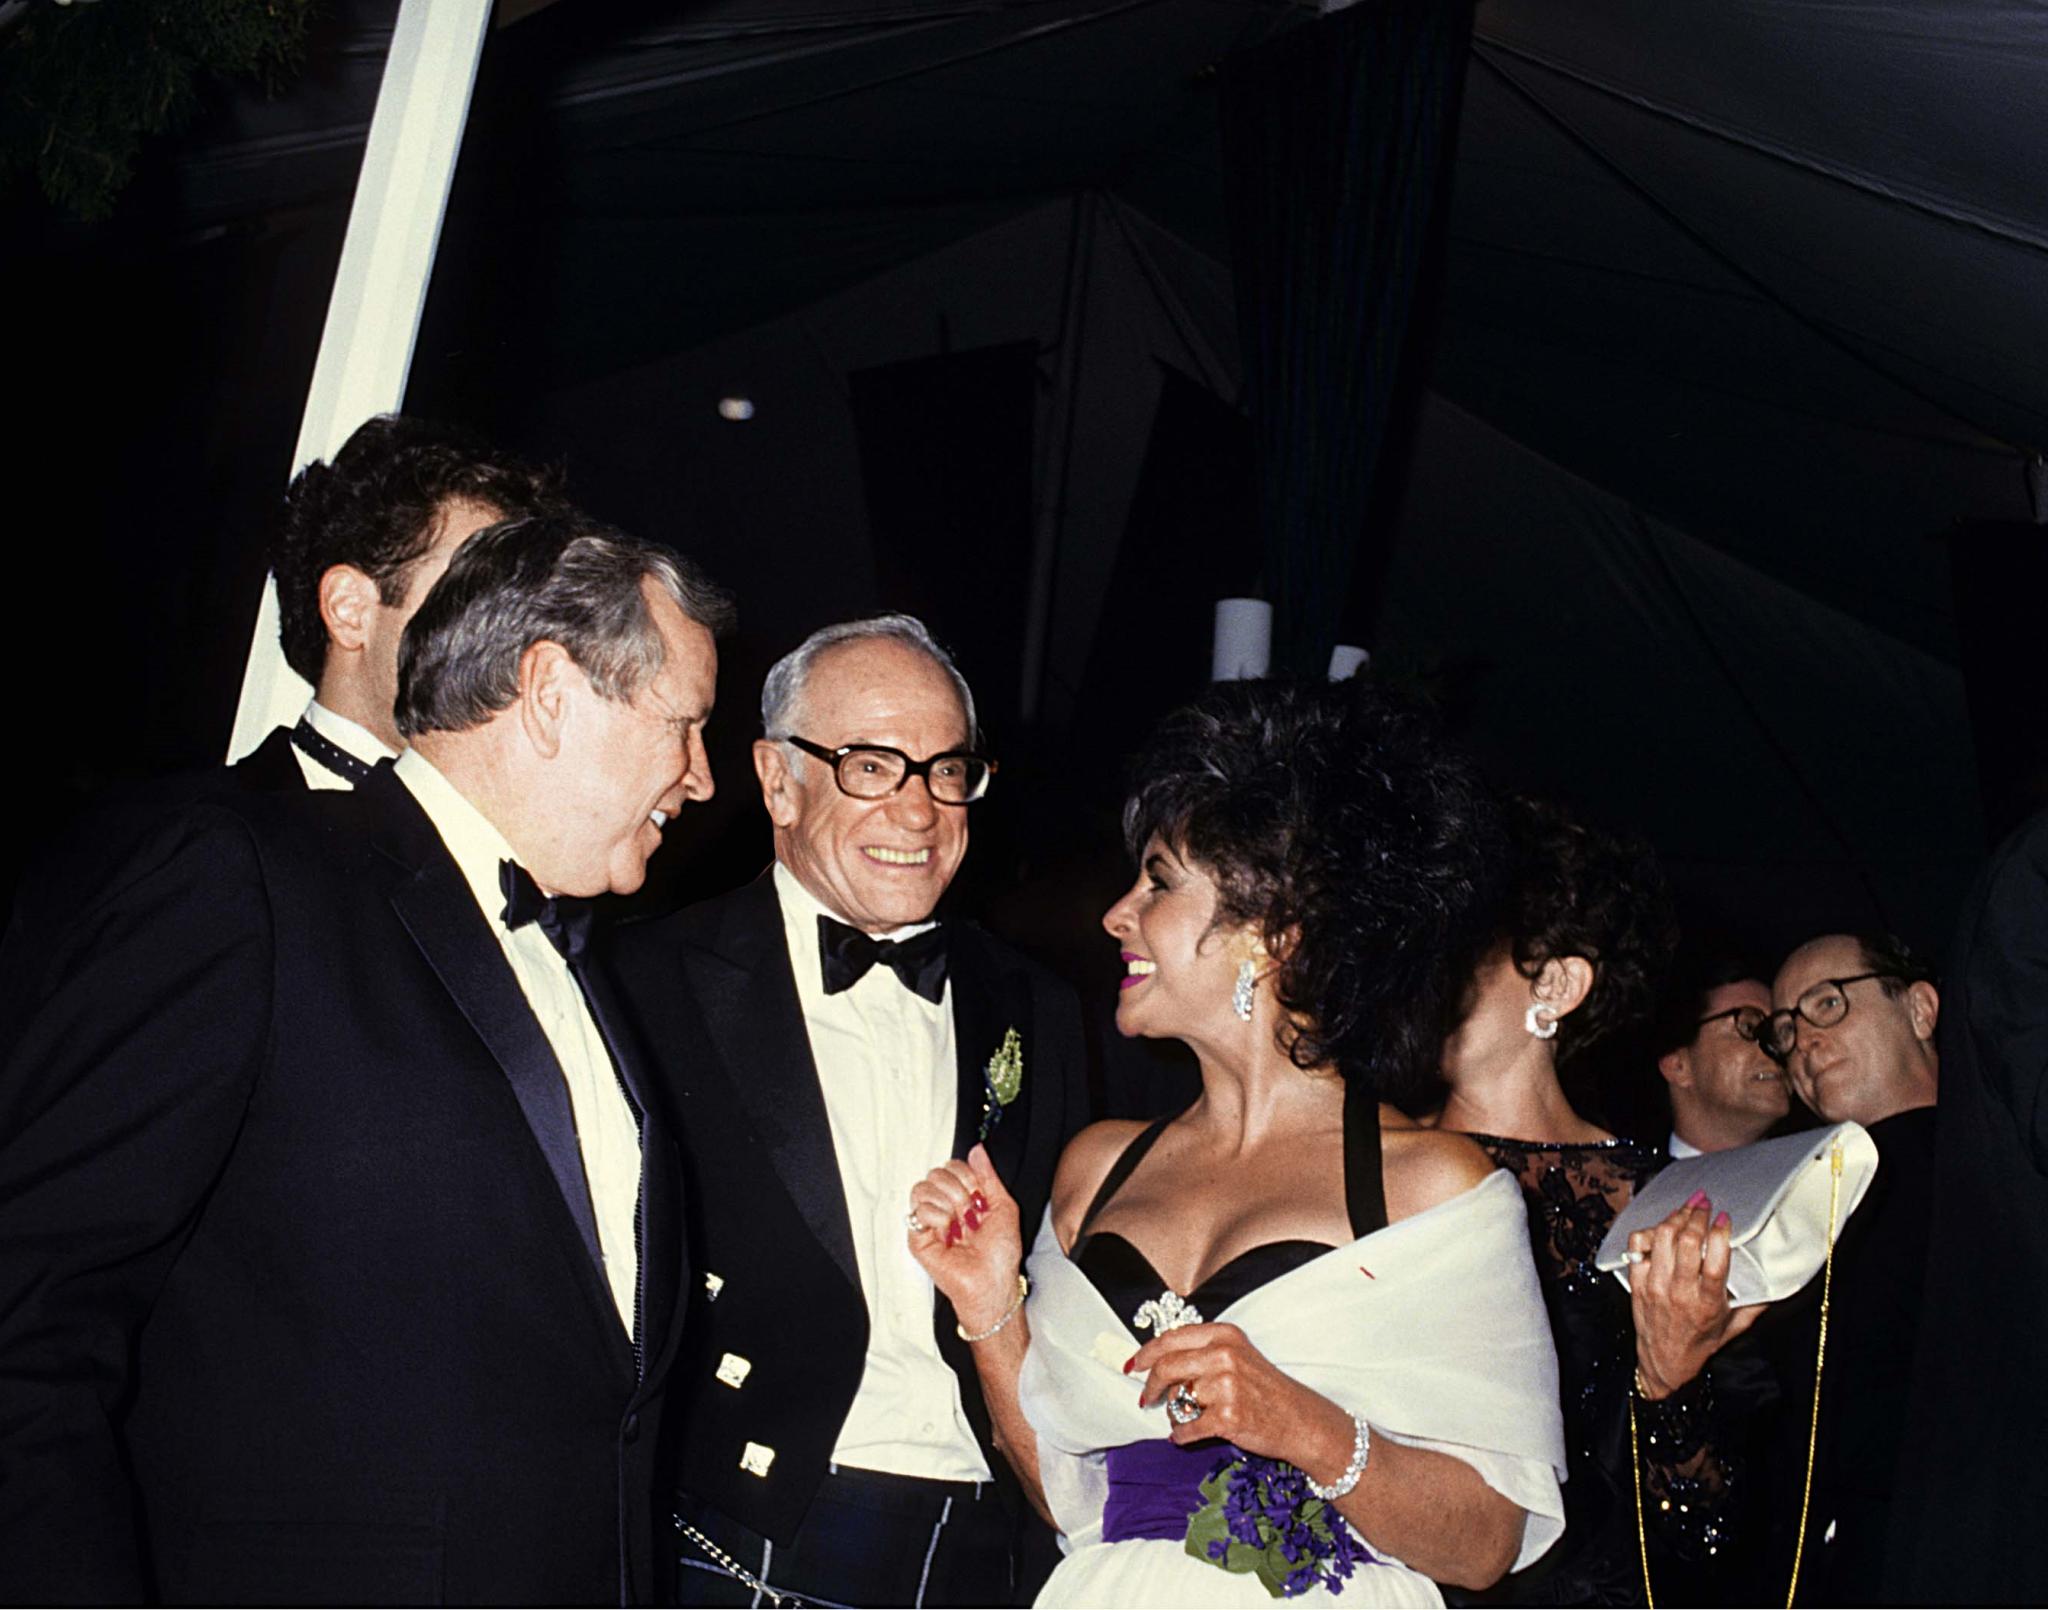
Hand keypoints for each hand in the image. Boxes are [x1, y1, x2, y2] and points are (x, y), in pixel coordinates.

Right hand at [907, 1144, 1023, 1333]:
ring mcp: (929, 1221)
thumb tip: (977, 1150)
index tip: (980, 1196)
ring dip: (946, 1202)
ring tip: (957, 1223)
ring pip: (922, 1187)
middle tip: (970, 1212)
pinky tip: (947, 1232)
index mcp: (964, 1197)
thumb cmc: (1001, 1253)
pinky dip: (936, 1217)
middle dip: (959, 1190)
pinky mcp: (917, 1238)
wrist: (992, 1282)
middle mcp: (944, 1206)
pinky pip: (917, 1211)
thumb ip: (989, 1176)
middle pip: (937, 1172)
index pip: (953, 1166)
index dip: (967, 1176)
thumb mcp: (1004, 1206)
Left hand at [1127, 1322, 1350, 1471]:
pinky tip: (1186, 1436)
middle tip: (1146, 1399)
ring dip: (1176, 1414)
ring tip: (1191, 1418)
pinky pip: (1187, 1428)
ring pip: (1178, 1400)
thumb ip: (1201, 1352)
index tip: (1134, 1365)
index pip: (1171, 1338)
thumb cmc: (1266, 1389)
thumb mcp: (1237, 1355)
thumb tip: (1157, 1361)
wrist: (1300, 1420)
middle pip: (1166, 1367)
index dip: (1146, 1353)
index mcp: (1224, 1335)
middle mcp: (1225, 1355)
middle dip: (1151, 1386)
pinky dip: (1181, 1435)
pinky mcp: (1228, 1416)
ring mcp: (1227, 1386)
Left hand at [1629, 1192, 1762, 1398]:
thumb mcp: (1734, 1327)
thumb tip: (1776, 1285)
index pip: (1714, 1260)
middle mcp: (1680, 1291)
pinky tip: (1662, 1227)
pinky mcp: (1636, 1281)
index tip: (1726, 1217)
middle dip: (1697, 1215)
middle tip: (1705, 1203)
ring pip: (1662, 1238)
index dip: (1720, 1233)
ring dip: (1676, 1217)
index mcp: (1707, 1302)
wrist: (1664, 1363)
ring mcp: (1655, 1285)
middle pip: (1686, 1241)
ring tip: (1687, 1209)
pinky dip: (1650, 1230)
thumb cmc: (1700, 1344)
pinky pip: (1637, 1245)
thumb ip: (1755, 1305)